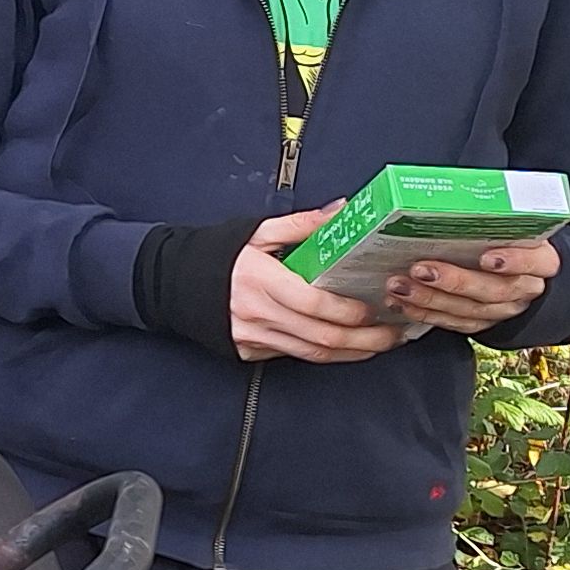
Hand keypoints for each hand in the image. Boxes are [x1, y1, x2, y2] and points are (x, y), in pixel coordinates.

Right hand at [227, 207, 410, 364]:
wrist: (176, 284)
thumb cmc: (218, 256)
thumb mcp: (257, 232)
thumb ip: (302, 225)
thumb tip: (341, 212)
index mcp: (259, 279)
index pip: (313, 303)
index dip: (348, 311)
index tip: (373, 308)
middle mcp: (257, 312)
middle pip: (322, 336)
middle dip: (364, 340)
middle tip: (393, 334)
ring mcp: (254, 336)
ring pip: (313, 354)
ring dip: (352, 352)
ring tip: (380, 344)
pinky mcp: (252, 351)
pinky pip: (296, 356)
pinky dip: (326, 354)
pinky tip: (347, 348)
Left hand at [384, 233, 560, 335]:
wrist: (519, 270)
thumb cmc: (508, 237)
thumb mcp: (509, 223)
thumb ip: (490, 216)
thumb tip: (447, 196)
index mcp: (541, 260)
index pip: (536, 262)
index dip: (514, 261)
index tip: (487, 257)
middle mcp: (525, 288)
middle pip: (494, 290)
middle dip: (455, 281)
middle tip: (421, 269)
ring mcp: (504, 309)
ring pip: (470, 310)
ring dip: (430, 299)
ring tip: (400, 286)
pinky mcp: (483, 323)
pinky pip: (454, 323)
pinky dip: (426, 314)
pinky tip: (402, 303)